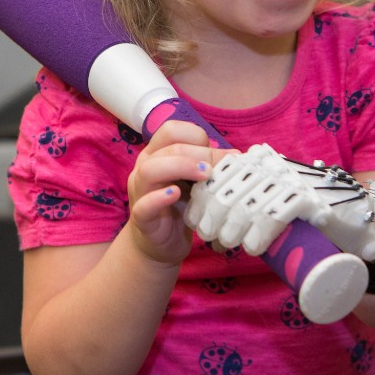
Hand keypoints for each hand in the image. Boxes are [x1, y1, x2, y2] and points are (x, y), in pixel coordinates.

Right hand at [125, 121, 220, 266]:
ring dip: (181, 166)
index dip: (196, 136)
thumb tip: (234, 155)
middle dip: (200, 154)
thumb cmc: (180, 207)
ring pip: (150, 170)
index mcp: (157, 154)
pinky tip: (175, 194)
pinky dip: (159, 198)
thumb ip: (207, 166)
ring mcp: (140, 192)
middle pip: (168, 148)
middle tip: (222, 167)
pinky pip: (144, 205)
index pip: (171, 130)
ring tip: (205, 175)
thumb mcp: (194, 182)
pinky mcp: (141, 218)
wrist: (162, 244)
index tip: (218, 154)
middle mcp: (145, 168)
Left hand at [185, 144, 374, 295]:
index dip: (202, 200)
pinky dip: (258, 235)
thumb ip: (242, 200)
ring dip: (231, 231)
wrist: (353, 221)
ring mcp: (292, 182)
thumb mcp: (268, 198)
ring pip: (246, 206)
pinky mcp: (308, 201)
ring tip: (230, 246)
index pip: (219, 175)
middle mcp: (274, 166)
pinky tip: (253, 248)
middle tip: (214, 241)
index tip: (195, 222)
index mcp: (259, 161)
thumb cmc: (303, 216)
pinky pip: (273, 215)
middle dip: (213, 219)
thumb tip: (206, 220)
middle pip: (228, 192)